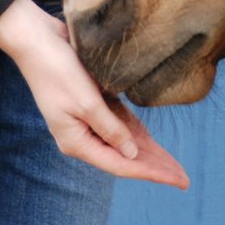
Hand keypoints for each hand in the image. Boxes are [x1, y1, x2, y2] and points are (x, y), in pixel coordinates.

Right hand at [0, 0, 188, 188]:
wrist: (39, 42)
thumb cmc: (59, 72)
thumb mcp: (88, 103)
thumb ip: (112, 130)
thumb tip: (133, 154)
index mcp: (77, 142)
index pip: (122, 164)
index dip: (151, 173)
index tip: (178, 182)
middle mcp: (83, 137)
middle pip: (126, 158)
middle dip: (156, 168)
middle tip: (185, 180)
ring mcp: (88, 123)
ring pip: (126, 143)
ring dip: (150, 154)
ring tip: (175, 167)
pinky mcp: (94, 106)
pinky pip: (123, 126)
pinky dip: (139, 135)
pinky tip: (155, 145)